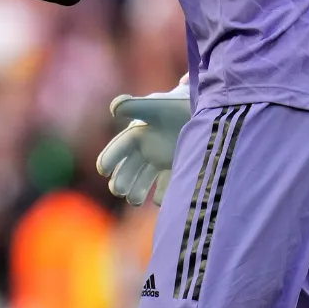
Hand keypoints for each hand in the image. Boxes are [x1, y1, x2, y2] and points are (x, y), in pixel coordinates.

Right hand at [95, 77, 189, 205]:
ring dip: (137, 190)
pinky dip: (162, 194)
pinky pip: (167, 184)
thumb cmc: (178, 106)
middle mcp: (148, 147)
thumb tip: (113, 108)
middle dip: (121, 180)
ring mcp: (163, 158)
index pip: (119, 148)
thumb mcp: (157, 107)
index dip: (109, 158)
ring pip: (144, 178)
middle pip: (128, 168)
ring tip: (135, 201)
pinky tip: (158, 201)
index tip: (102, 171)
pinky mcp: (178, 166)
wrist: (206, 109)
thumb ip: (136, 106)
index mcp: (138, 133)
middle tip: (119, 191)